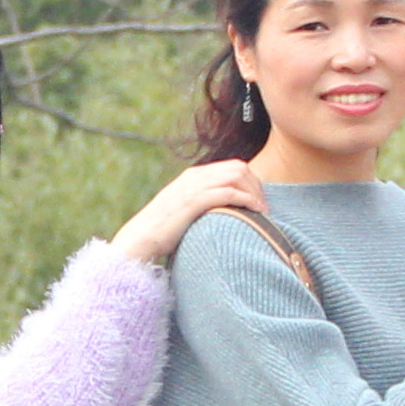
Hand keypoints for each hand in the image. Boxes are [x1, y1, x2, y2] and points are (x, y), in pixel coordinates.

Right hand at [116, 160, 266, 267]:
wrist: (140, 238)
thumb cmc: (163, 230)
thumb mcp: (184, 210)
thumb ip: (202, 204)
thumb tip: (224, 212)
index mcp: (193, 175)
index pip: (232, 167)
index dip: (251, 182)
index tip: (258, 201)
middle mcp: (195, 176)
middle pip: (239, 168)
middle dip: (256, 186)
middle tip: (263, 207)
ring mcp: (194, 187)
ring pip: (237, 177)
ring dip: (254, 192)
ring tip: (262, 211)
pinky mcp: (194, 201)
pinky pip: (229, 193)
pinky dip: (246, 200)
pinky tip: (255, 212)